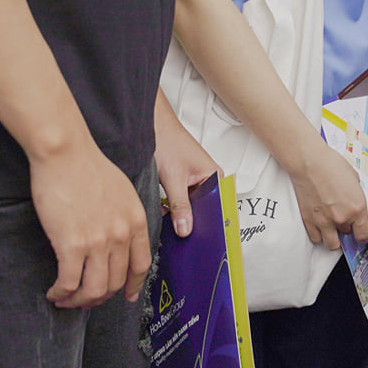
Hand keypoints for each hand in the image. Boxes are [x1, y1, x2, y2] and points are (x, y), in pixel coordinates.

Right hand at [29, 135, 150, 307]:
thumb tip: (116, 233)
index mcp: (135, 220)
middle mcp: (121, 235)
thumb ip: (123, 215)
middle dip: (100, 297)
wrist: (65, 152)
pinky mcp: (72, 245)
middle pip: (116, 282)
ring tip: (65, 298)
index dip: (134, 286)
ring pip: (94, 290)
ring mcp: (98, 242)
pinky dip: (61, 293)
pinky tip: (54, 292)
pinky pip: (69, 283)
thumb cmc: (86, 165)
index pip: (142, 265)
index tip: (127, 296)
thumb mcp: (121, 190)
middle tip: (85, 298)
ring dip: (79, 301)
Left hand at [154, 94, 218, 238]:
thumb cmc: (166, 140)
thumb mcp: (173, 177)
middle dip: (193, 224)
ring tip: (173, 231)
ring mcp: (193, 182)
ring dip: (180, 217)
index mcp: (215, 176)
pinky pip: (179, 203)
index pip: (219, 209)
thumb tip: (186, 230)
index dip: (211, 226)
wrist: (148, 124)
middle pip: (204, 211)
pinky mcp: (180, 183)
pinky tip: (163, 219)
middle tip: (184, 241)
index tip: (204, 243)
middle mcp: (207, 180)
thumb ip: (180, 205)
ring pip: (190, 208)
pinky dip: (171, 210)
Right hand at [288, 139, 367, 249]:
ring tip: (332, 227)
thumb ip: (356, 195)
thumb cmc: (331, 165)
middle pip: (347, 237)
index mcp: (357, 208)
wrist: (309, 162)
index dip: (362, 236)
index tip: (360, 235)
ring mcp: (324, 221)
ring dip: (333, 237)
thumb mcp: (354, 179)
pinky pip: (316, 238)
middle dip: (346, 230)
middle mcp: (342, 218)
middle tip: (343, 222)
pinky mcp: (309, 221)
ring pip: (331, 244)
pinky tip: (320, 225)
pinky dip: (318, 234)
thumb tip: (354, 202)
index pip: (363, 234)